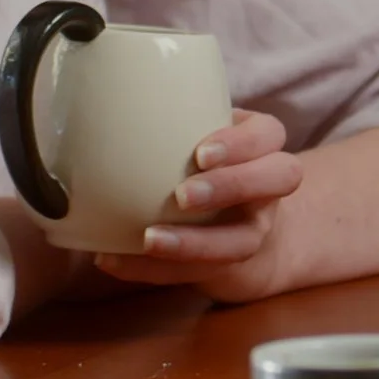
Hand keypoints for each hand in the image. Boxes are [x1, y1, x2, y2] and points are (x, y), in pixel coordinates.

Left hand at [92, 109, 304, 304]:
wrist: (237, 226)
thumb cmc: (205, 164)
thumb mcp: (201, 135)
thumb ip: (173, 121)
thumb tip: (99, 104)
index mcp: (261, 146)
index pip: (269, 134)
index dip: (241, 144)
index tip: (200, 153)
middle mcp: (267, 188)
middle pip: (279, 179)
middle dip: (231, 185)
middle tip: (183, 195)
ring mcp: (254, 229)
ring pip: (243, 241)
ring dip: (194, 243)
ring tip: (148, 240)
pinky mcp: (229, 266)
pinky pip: (198, 274)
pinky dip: (153, 271)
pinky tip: (113, 260)